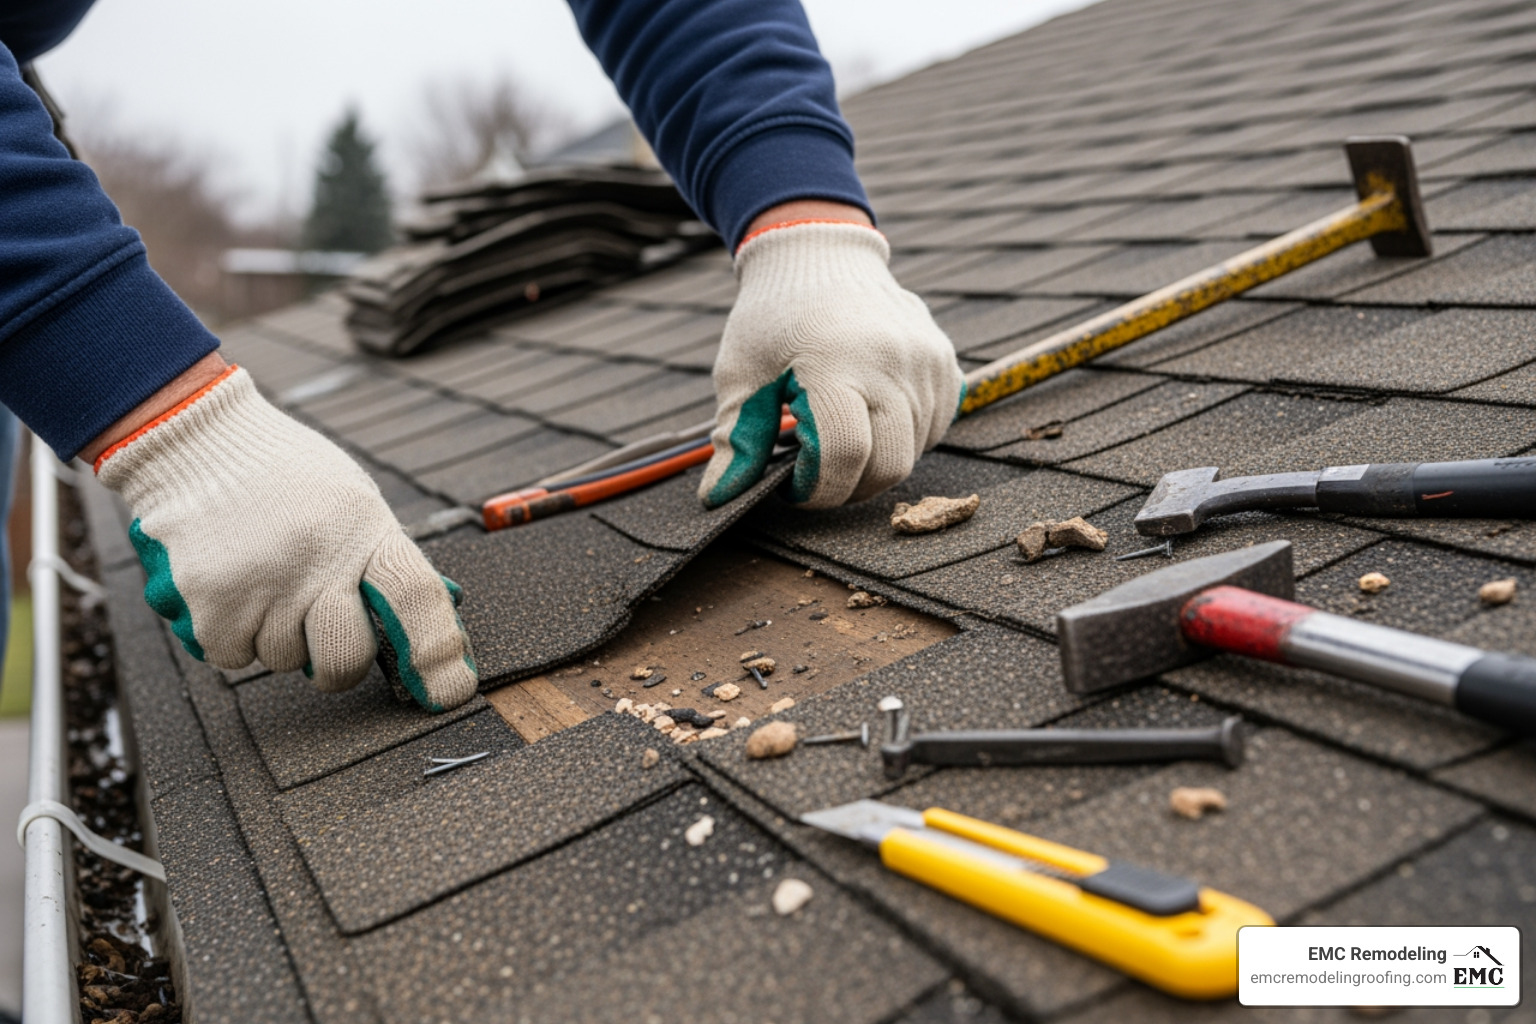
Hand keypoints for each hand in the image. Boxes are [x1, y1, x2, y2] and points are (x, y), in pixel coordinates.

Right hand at [93, 365, 477, 710]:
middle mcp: (318, 558)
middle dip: (339, 667)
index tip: (450, 691)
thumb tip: (425, 622)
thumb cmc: (285, 476)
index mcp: (365, 529)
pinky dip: (232, 636)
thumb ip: (381, 559)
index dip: (438, 651)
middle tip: (323, 636)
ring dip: (276, 637)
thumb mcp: (353, 502)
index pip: (416, 597)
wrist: (196, 440)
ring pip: (284, 661)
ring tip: (264, 579)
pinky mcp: (211, 601)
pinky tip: (232, 587)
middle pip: (346, 658)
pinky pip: (233, 657)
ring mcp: (263, 582)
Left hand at [699, 217, 963, 508]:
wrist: (821, 256)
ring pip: (913, 455)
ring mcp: (927, 364)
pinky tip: (867, 416)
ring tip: (836, 434)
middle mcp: (892, 364)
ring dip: (873, 463)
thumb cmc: (773, 317)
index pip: (843, 456)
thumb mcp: (740, 375)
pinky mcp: (945, 366)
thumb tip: (719, 499)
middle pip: (887, 468)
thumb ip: (736, 440)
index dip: (814, 489)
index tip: (788, 484)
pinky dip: (901, 441)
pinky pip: (932, 431)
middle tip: (814, 471)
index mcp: (835, 363)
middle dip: (847, 487)